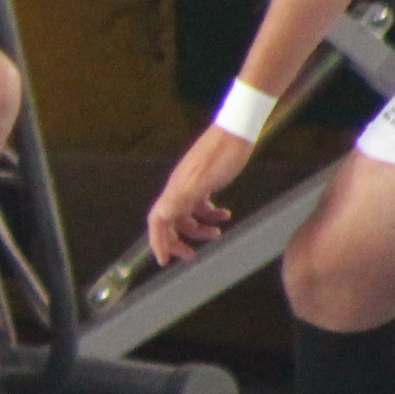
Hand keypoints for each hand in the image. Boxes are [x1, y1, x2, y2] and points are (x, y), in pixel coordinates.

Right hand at [145, 123, 254, 264]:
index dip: (158, 242)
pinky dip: (211, 214)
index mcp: (176, 190)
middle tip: (191, 257)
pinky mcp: (205, 182)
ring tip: (218, 233)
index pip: (157, 221)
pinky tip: (225, 214)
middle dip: (178, 241)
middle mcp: (179, 189)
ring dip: (200, 229)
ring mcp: (192, 186)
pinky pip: (201, 205)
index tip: (164, 261)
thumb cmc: (222, 154)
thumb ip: (179, 199)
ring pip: (188, 216)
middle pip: (170, 222)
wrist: (237, 133)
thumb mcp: (202, 180)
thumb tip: (158, 217)